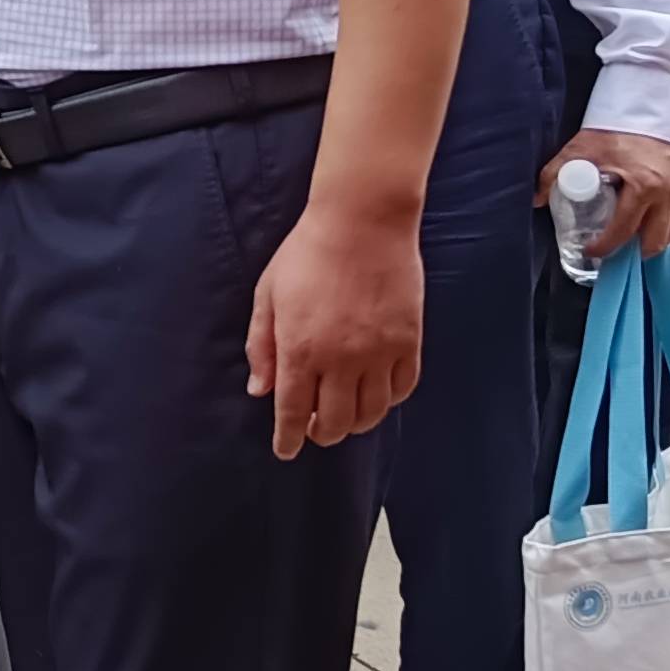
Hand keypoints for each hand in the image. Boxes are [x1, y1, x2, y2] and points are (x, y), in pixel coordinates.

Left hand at [244, 197, 423, 457]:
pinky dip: (388, 401)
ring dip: (356, 423)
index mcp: (301, 349)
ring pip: (371, 413)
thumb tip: (260, 389)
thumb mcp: (268, 294)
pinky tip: (376, 394)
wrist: (363, 220)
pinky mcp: (409, 341)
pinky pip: (403, 388)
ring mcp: (379, 352)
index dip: (289, 438)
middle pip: (336, 422)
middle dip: (322, 434)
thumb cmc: (308, 252)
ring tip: (345, 415)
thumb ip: (262, 345)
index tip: (286, 450)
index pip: (294, 412)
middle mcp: (341, 359)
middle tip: (316, 429)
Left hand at [535, 128, 669, 255]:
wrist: (645, 97)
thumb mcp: (580, 148)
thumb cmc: (615, 123)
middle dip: (634, 252)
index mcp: (644, 186)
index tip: (592, 251)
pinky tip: (644, 221)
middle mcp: (667, 191)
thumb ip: (554, 173)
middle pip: (655, 240)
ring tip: (628, 242)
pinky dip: (661, 223)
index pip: (624, 230)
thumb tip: (536, 198)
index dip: (606, 247)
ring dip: (650, 240)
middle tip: (614, 253)